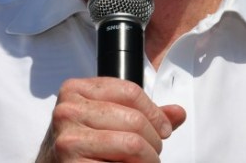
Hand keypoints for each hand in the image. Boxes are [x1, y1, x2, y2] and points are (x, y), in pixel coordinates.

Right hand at [35, 77, 186, 161]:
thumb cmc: (79, 146)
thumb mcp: (104, 120)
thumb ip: (141, 114)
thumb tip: (178, 113)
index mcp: (74, 90)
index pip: (130, 91)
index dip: (155, 113)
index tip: (164, 129)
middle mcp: (67, 111)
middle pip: (134, 120)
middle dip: (154, 142)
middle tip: (153, 154)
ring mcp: (68, 140)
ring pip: (132, 144)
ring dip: (148, 161)